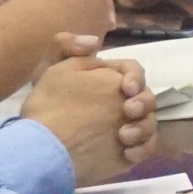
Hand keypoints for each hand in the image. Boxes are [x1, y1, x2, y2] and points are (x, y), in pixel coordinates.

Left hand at [24, 54, 150, 184]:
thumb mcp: (50, 70)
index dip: (136, 77)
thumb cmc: (48, 101)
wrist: (41, 138)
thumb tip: (94, 41)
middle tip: (128, 111)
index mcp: (111, 79)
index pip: (133, 71)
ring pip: (150, 123)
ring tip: (124, 136)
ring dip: (143, 128)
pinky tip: (127, 152)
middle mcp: (124, 101)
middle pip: (147, 97)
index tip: (127, 87)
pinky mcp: (129, 147)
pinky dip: (142, 149)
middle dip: (143, 103)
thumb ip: (66, 47)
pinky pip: (147, 147)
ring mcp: (129, 124)